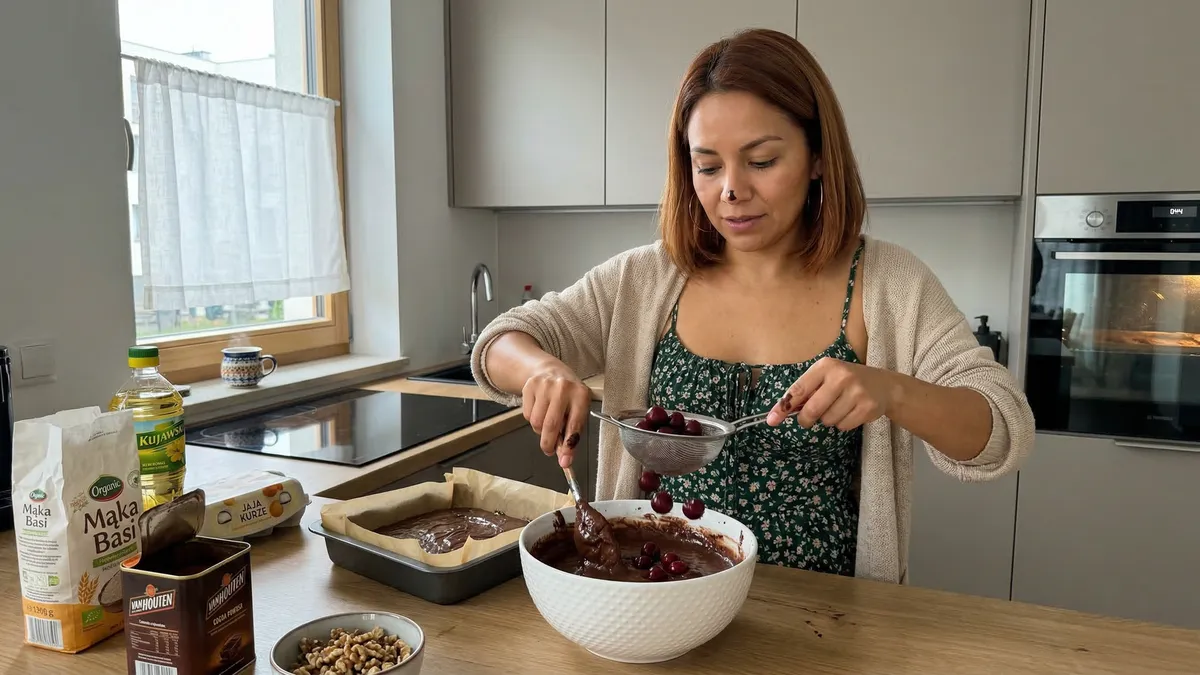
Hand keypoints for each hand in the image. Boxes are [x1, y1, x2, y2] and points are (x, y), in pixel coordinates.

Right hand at [522, 361, 591, 467]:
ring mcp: (545, 385)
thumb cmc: (568, 396)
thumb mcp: (577, 411)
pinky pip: (527, 415)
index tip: (565, 461)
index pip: (574, 425)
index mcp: (581, 395)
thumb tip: (564, 459)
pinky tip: (540, 410)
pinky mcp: (530, 386)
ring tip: (547, 423)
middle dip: (548, 444)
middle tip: (549, 450)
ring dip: (540, 431)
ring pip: (536, 422)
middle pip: (551, 426)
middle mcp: (563, 388)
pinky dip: (532, 419)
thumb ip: (572, 434)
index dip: (568, 446)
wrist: (551, 371)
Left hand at [765, 357, 897, 430]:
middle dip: (806, 419)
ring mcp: (856, 392)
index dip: (783, 407)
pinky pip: (843, 426)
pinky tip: (851, 412)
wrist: (884, 385)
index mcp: (825, 366)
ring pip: (828, 420)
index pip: (798, 390)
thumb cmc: (846, 381)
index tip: (772, 420)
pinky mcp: (868, 407)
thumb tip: (779, 412)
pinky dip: (843, 424)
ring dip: (828, 420)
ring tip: (839, 407)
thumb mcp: (826, 377)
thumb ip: (805, 392)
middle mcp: (841, 376)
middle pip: (812, 410)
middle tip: (808, 419)